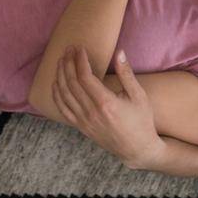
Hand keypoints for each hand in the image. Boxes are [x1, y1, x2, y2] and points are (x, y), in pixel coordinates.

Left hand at [51, 46, 163, 168]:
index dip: (79, 60)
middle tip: (68, 49)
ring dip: (60, 76)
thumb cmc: (141, 121)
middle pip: (72, 83)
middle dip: (68, 63)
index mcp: (106, 103)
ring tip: (61, 61)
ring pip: (64, 95)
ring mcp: (84, 121)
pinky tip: (56, 83)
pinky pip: (63, 110)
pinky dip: (56, 95)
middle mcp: (91, 112)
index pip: (85, 76)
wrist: (137, 149)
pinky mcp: (81, 128)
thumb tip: (119, 52)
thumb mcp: (139, 96)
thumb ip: (127, 73)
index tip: (79, 48)